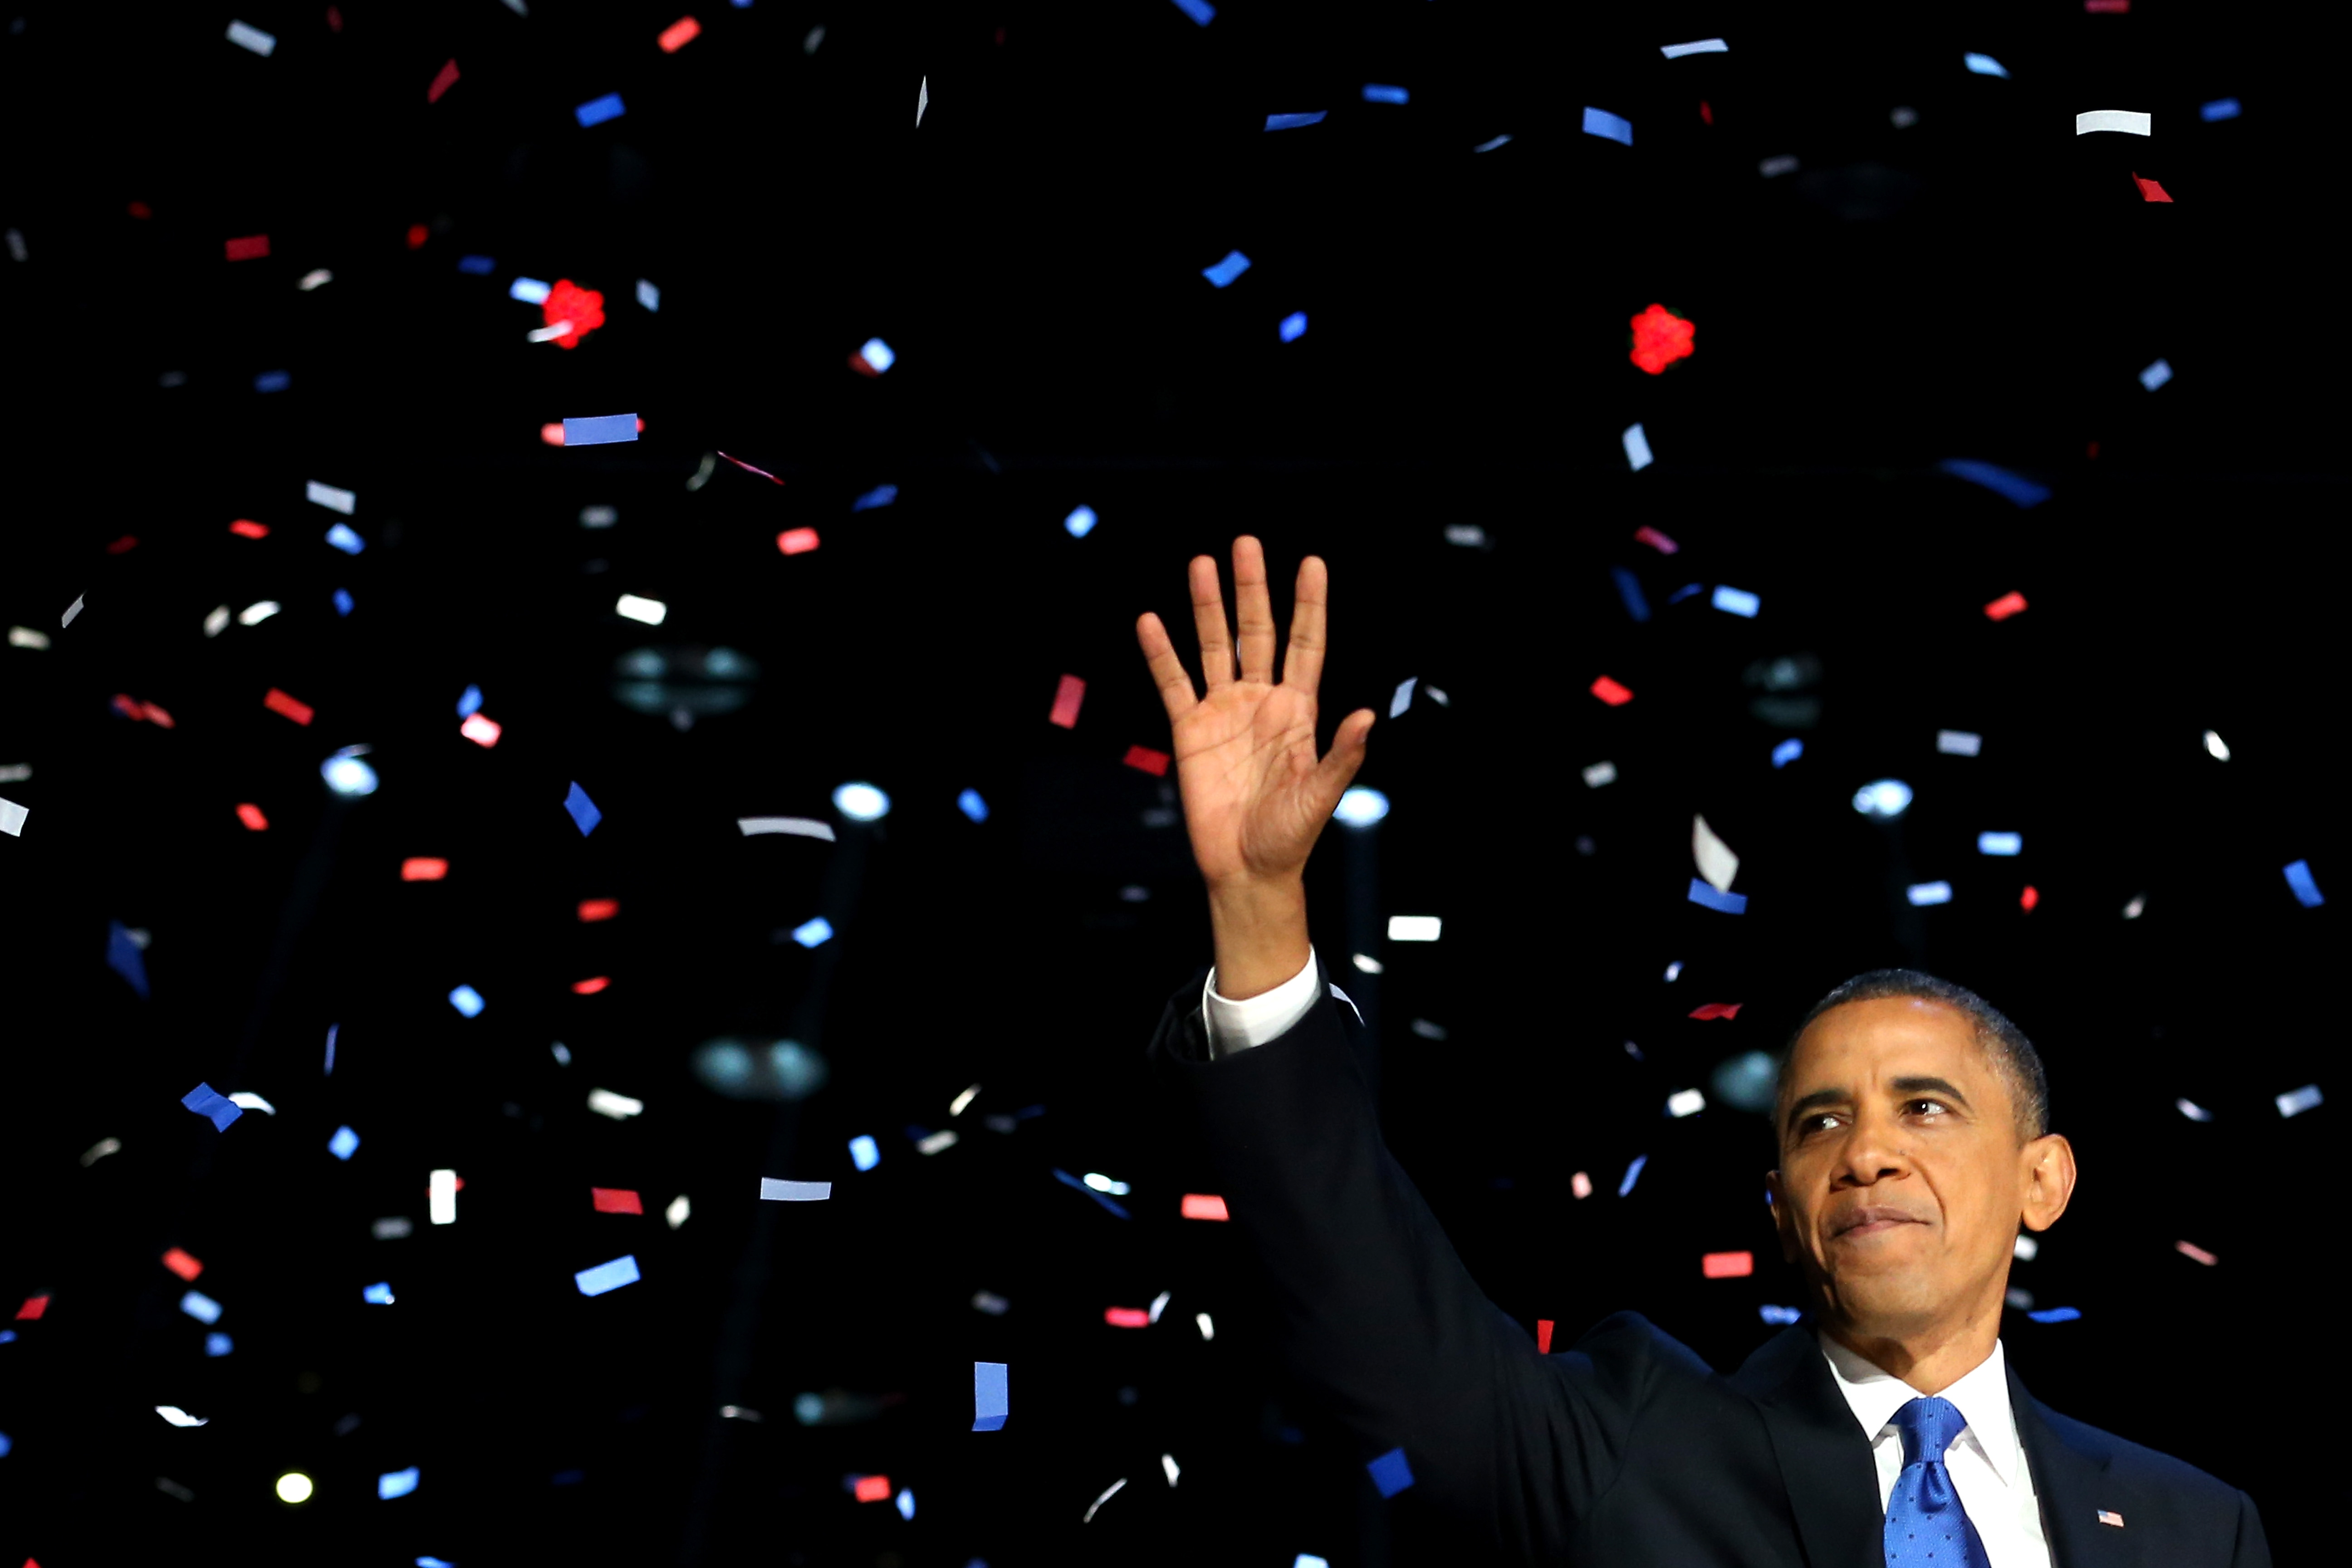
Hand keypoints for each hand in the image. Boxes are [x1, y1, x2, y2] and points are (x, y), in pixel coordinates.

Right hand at [1136, 537, 1375, 892]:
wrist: (1246, 868)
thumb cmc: (1290, 836)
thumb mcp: (1322, 795)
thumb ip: (1342, 755)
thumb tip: (1368, 717)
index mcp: (1298, 710)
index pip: (1306, 644)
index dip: (1309, 605)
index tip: (1311, 563)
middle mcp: (1261, 701)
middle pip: (1256, 632)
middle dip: (1252, 589)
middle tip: (1245, 544)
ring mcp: (1224, 711)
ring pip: (1214, 647)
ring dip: (1208, 607)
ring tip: (1201, 564)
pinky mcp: (1190, 730)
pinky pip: (1173, 683)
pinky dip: (1161, 653)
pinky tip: (1151, 621)